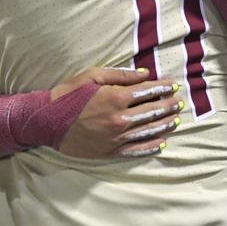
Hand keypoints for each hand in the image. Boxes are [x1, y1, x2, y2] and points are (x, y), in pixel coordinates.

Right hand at [54, 67, 183, 158]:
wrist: (46, 120)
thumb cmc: (67, 95)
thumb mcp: (90, 76)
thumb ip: (119, 75)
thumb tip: (144, 74)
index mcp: (115, 97)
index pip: (147, 91)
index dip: (163, 87)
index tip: (174, 85)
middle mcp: (120, 118)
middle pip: (152, 111)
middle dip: (169, 105)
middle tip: (179, 102)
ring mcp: (117, 137)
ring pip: (149, 131)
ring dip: (165, 124)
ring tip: (176, 120)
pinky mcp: (111, 151)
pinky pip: (137, 149)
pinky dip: (151, 146)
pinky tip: (161, 143)